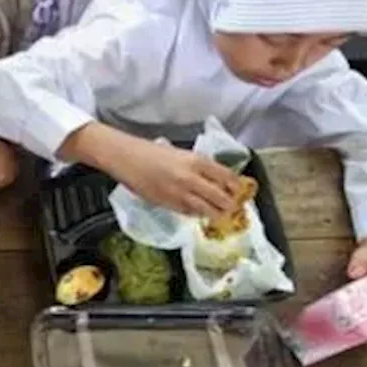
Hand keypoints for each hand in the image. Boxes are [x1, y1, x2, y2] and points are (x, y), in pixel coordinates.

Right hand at [66, 124, 240, 217]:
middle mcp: (192, 178)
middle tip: (232, 208)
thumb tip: (217, 180)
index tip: (239, 191)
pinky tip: (197, 211)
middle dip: (230, 205)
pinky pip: (189, 213)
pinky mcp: (168, 204)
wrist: (126, 158)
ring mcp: (180, 193)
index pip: (227, 177)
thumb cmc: (151, 152)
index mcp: (197, 161)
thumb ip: (198, 166)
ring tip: (219, 214)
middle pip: (222, 197)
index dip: (237, 187)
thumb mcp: (181, 154)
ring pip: (207, 210)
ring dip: (216, 213)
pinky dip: (196, 213)